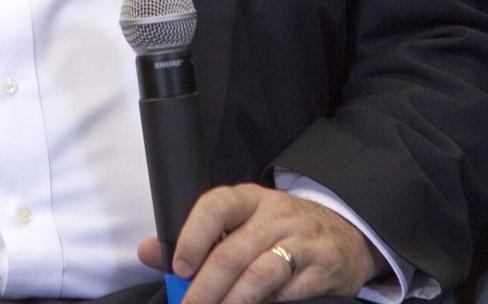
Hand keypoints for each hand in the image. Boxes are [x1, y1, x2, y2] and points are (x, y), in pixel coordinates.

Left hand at [137, 183, 386, 303]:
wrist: (346, 234)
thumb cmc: (279, 231)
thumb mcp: (241, 223)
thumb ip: (195, 238)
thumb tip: (146, 252)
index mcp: (248, 199)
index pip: (215, 206)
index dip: (194, 235)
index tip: (179, 265)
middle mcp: (275, 215)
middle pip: (233, 251)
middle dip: (206, 286)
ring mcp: (301, 241)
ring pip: (260, 274)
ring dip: (233, 301)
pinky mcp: (323, 268)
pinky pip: (289, 291)